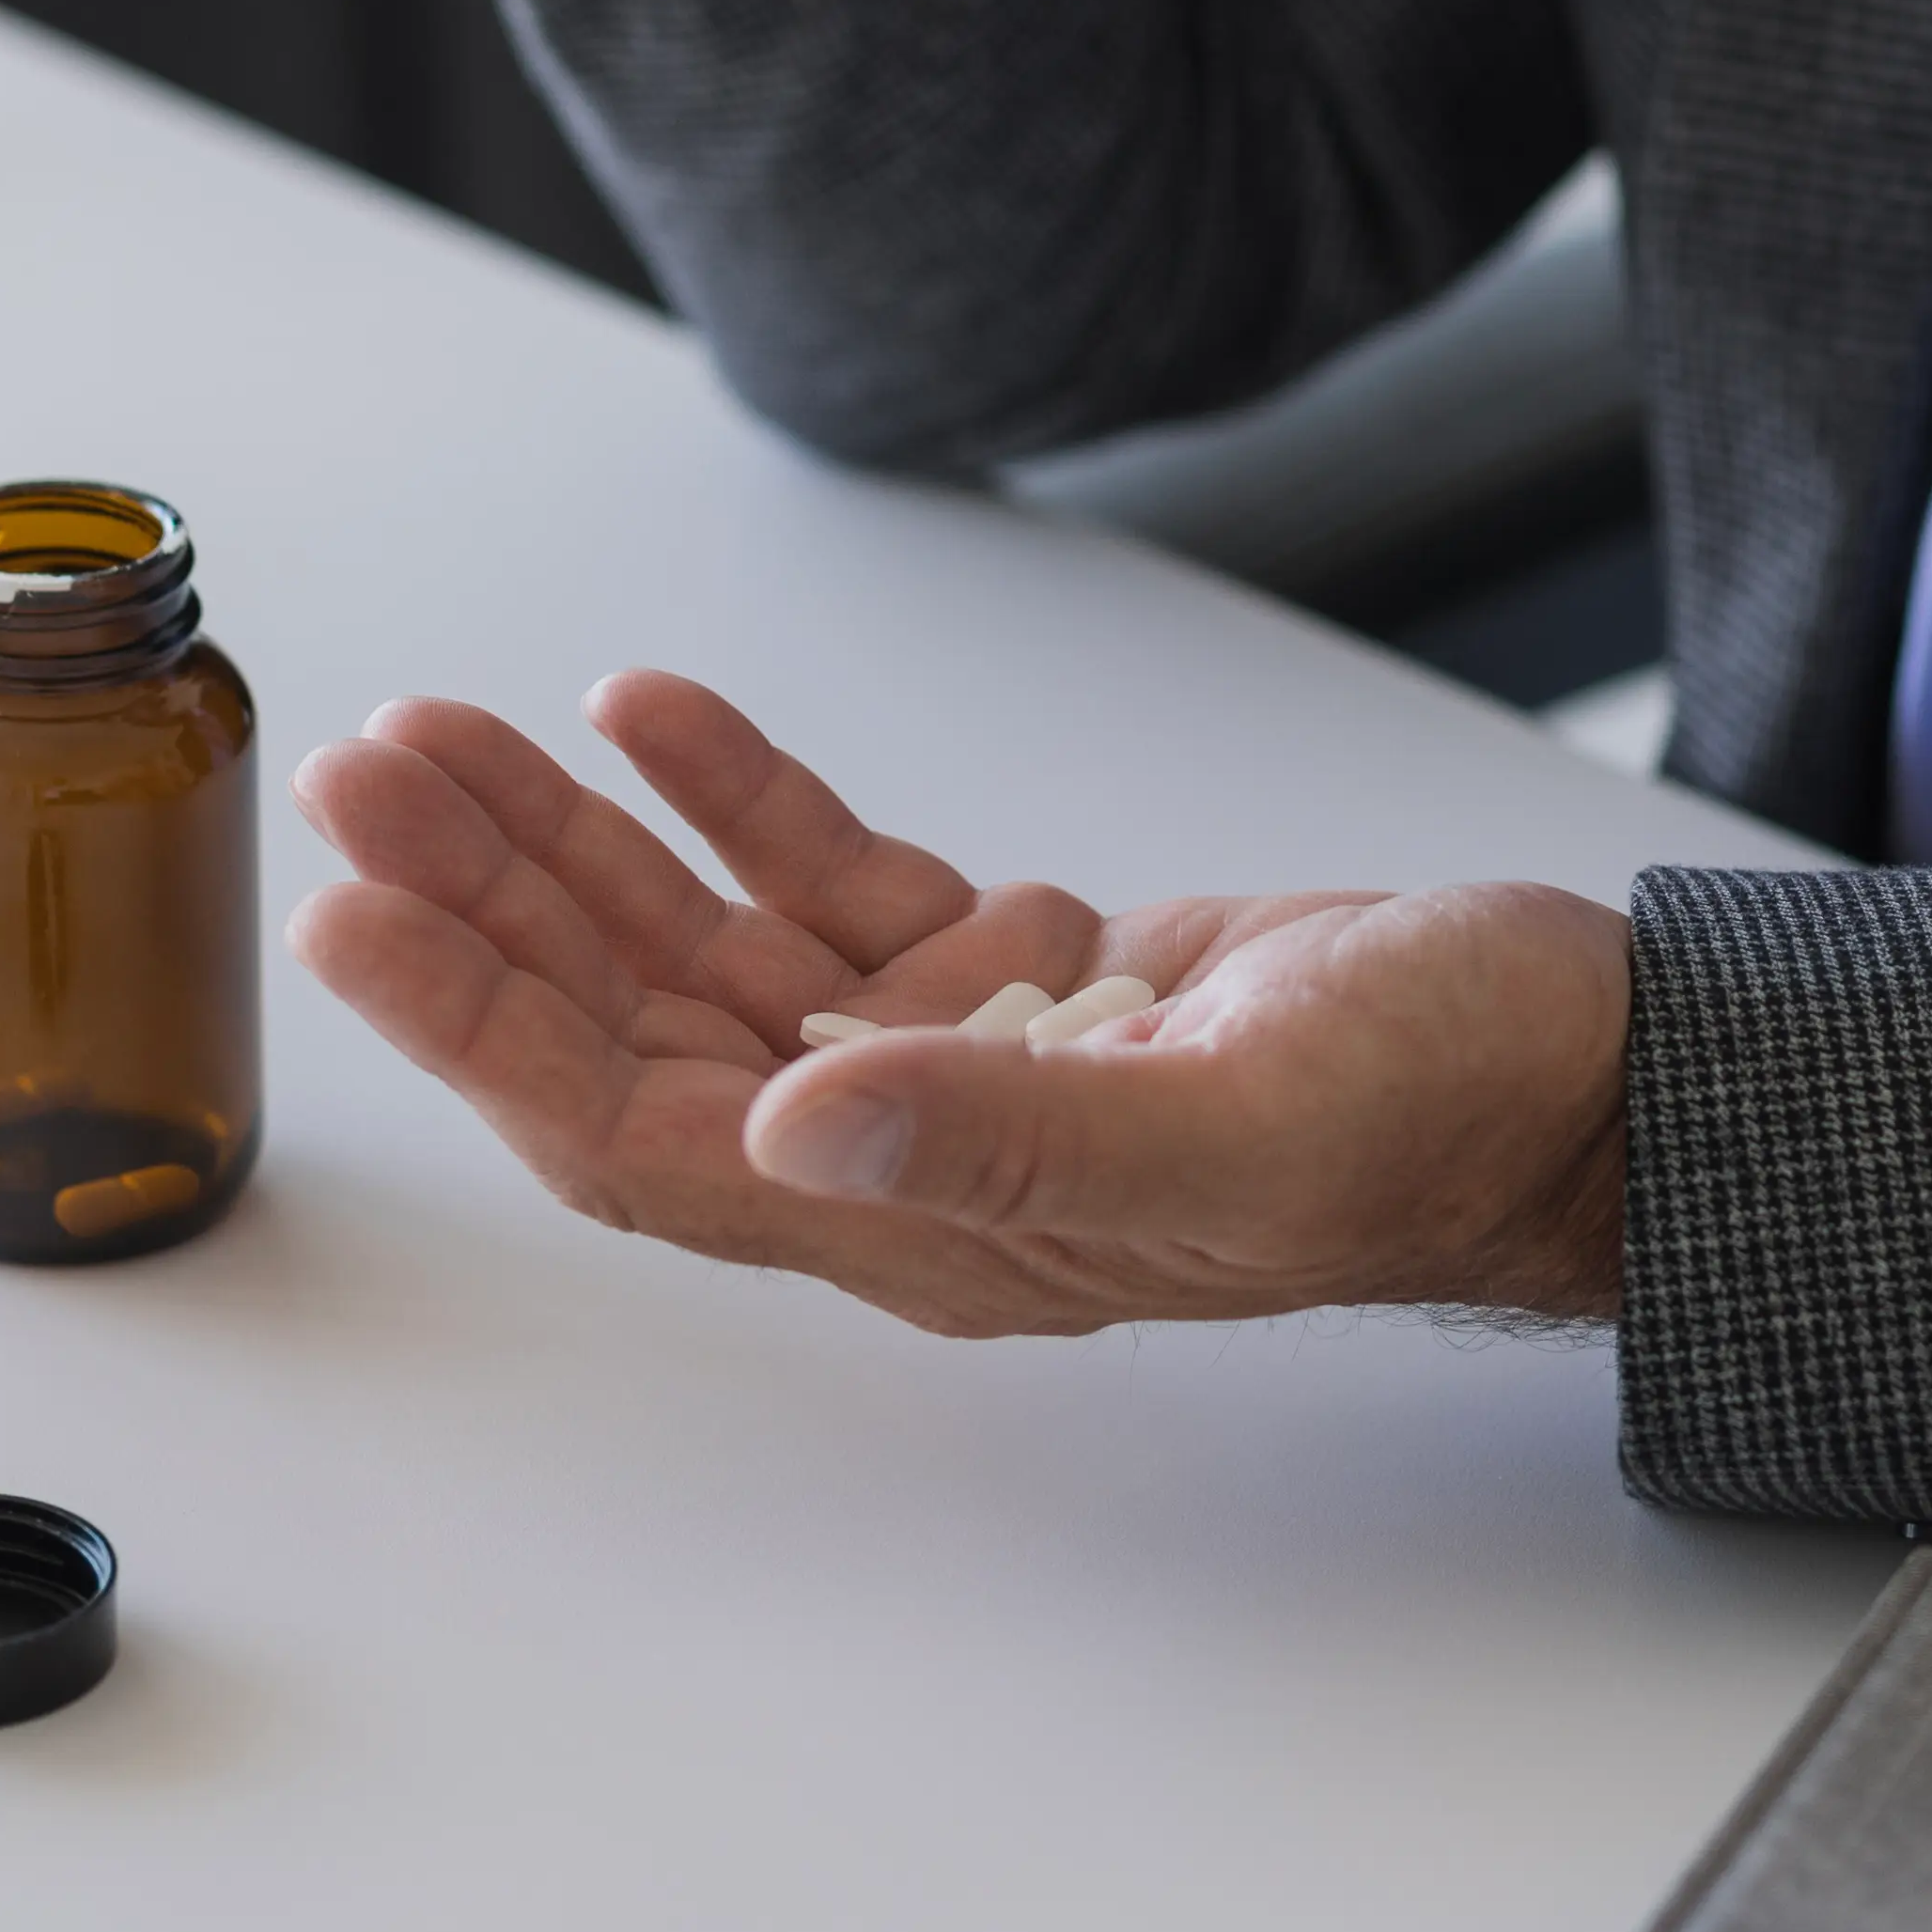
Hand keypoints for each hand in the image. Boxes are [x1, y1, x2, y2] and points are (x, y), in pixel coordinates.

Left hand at [288, 670, 1626, 1336]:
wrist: (1577, 1066)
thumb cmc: (1437, 1113)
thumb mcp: (1233, 1124)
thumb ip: (1010, 1133)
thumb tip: (793, 1122)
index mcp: (930, 1222)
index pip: (641, 1135)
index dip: (484, 1035)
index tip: (354, 921)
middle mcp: (913, 1151)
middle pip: (637, 1033)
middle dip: (486, 908)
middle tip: (367, 775)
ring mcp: (964, 1057)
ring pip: (708, 948)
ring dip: (574, 840)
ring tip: (453, 730)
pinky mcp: (1026, 968)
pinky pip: (832, 881)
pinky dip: (736, 793)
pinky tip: (654, 709)